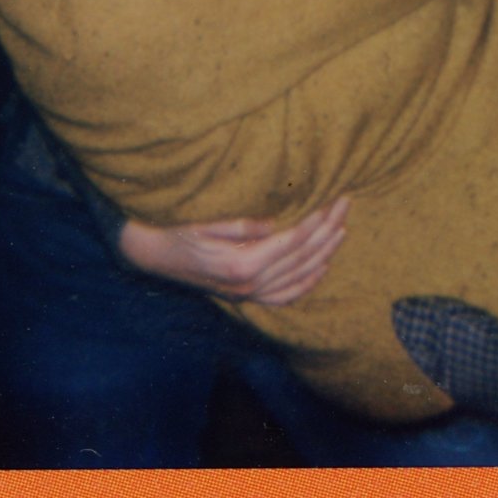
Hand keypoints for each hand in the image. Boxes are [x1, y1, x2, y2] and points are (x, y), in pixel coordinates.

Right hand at [118, 199, 348, 309]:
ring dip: (324, 254)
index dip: (316, 221)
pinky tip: (321, 268)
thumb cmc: (177, 229)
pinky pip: (284, 297)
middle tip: (345, 206)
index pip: (291, 242)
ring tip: (341, 230)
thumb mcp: (204, 220)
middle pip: (300, 258)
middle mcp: (247, 285)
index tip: (334, 200)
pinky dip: (306, 283)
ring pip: (298, 278)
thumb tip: (271, 224)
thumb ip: (238, 225)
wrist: (151, 253)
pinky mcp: (244, 297)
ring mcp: (246, 294)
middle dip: (327, 231)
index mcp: (239, 264)